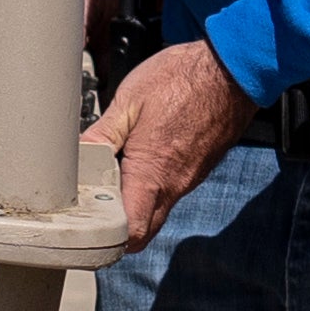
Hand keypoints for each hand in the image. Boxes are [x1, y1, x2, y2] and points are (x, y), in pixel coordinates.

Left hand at [85, 40, 249, 250]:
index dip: (110, 240)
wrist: (231, 70)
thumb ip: (102, 134)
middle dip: (120, 227)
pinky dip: (152, 184)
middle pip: (146, 228)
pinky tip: (140, 157)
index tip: (90, 227)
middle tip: (96, 205)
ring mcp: (190, 178)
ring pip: (157, 207)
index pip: (132, 232)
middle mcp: (175, 184)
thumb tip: (78, 155)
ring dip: (135, 202)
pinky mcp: (198, 167)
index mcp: (153, 174)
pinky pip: (171, 188)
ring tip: (113, 175)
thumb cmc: (184, 80)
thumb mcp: (129, 100)